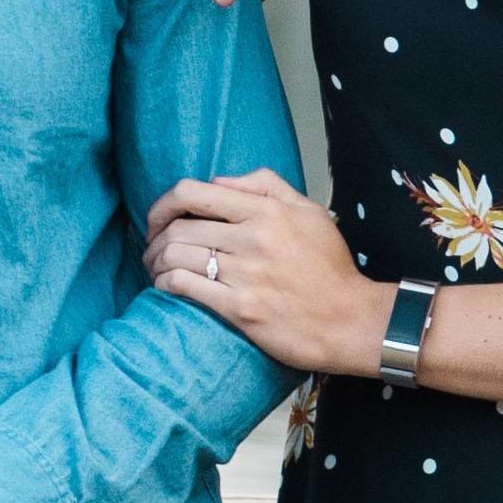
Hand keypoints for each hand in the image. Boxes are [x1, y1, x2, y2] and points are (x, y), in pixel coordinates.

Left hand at [142, 172, 393, 376]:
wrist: (351, 321)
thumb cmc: (330, 268)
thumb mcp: (310, 212)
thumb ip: (266, 186)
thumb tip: (219, 182)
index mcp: (266, 211)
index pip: (193, 193)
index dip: (163, 203)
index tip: (159, 217)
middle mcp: (253, 239)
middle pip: (178, 227)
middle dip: (153, 237)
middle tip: (151, 247)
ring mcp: (245, 275)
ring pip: (175, 256)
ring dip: (154, 261)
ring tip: (155, 268)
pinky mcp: (240, 309)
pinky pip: (185, 288)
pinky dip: (165, 283)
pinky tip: (164, 286)